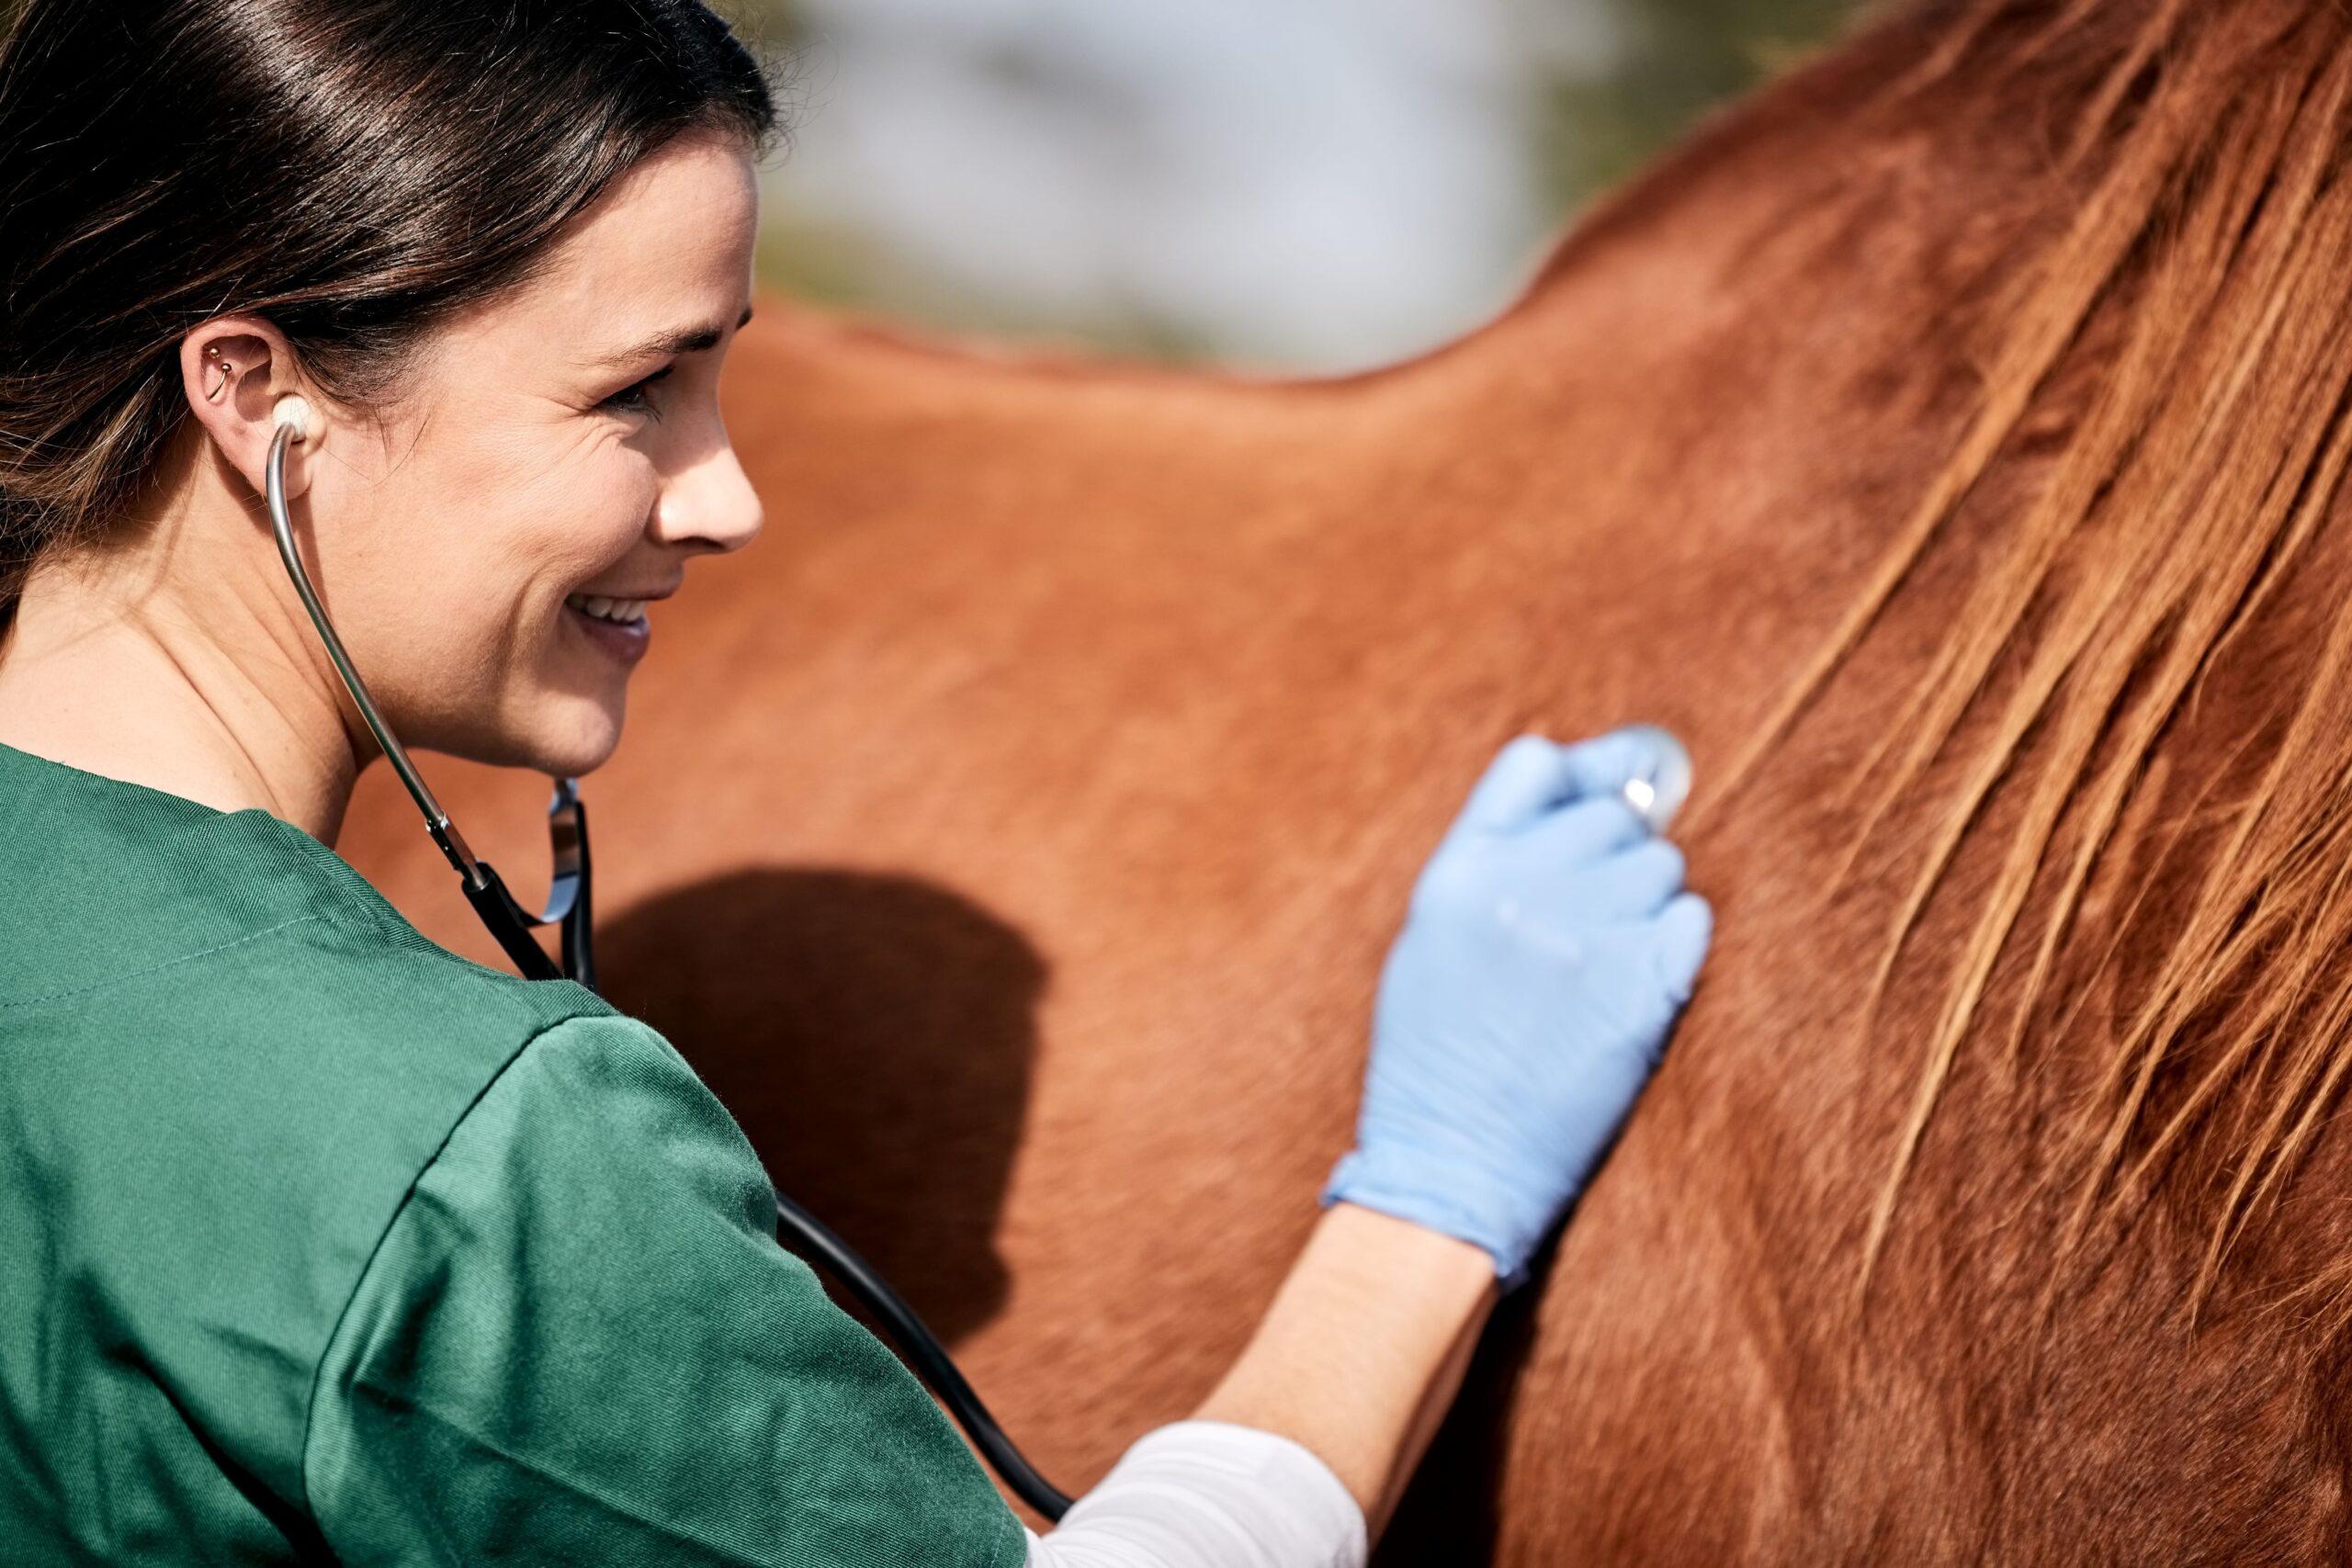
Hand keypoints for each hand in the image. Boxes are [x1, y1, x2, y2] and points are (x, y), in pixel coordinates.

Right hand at [1322, 729, 1711, 1286]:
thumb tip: (1589, 789)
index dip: (1580, 773)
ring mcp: (1588, 936)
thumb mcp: (1431, 938)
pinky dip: (1673, 942)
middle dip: (1612, 855)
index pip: (1536, 765)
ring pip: (1659, 865)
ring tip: (1602, 961)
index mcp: (1460, 871)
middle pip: (1611, 816)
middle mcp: (1524, 889)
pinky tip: (1634, 981)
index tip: (1606, 789)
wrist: (1455, 1163)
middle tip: (1590, 917)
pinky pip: (1690, 918)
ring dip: (1644, 901)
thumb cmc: (1439, 1055)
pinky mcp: (1645, 988)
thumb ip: (1495, 861)